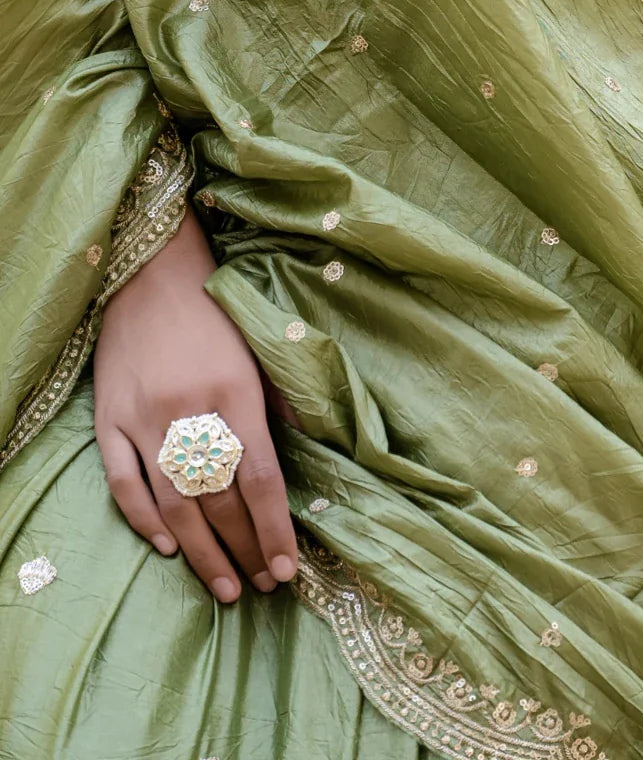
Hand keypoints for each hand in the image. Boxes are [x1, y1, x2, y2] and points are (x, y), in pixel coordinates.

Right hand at [93, 205, 297, 601]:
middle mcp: (189, 411)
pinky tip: (168, 546)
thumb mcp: (259, 347)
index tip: (288, 568)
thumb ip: (283, 400)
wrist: (152, 273)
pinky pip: (123, 483)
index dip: (274, 530)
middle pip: (219, 500)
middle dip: (245, 549)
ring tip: (226, 587)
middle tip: (262, 586)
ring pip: (174, 503)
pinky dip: (144, 520)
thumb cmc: (214, 312)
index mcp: (236, 392)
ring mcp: (144, 419)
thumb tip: (314, 447)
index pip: (261, 479)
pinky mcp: (109, 419)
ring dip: (202, 552)